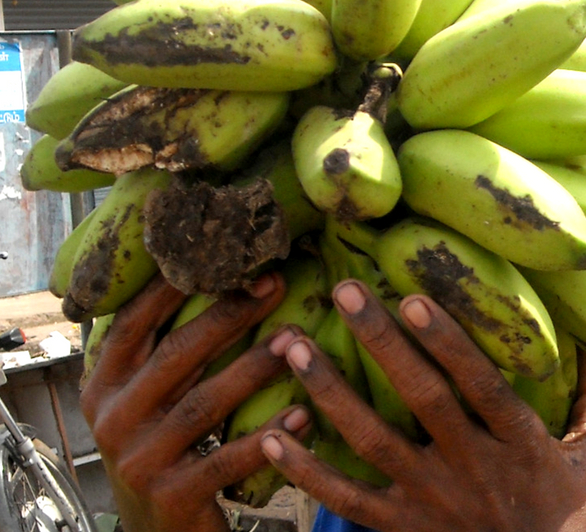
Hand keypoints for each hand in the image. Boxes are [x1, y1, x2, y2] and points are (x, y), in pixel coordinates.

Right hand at [80, 273, 311, 531]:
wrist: (158, 530)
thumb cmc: (166, 447)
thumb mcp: (151, 398)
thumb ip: (170, 351)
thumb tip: (225, 277)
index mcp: (105, 384)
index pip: (135, 324)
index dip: (176, 289)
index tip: (229, 258)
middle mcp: (113, 418)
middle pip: (175, 356)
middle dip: (228, 316)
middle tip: (275, 285)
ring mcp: (139, 459)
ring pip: (202, 405)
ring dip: (253, 369)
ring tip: (295, 342)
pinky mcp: (171, 495)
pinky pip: (224, 461)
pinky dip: (265, 437)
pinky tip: (302, 415)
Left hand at [261, 280, 585, 531]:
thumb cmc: (567, 516)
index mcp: (521, 445)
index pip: (482, 387)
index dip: (449, 344)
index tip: (415, 299)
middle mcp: (472, 468)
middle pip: (422, 400)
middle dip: (382, 343)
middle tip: (348, 292)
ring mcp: (431, 500)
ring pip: (374, 441)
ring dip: (331, 392)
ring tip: (293, 346)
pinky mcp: (400, 528)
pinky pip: (346, 498)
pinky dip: (305, 470)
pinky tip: (269, 434)